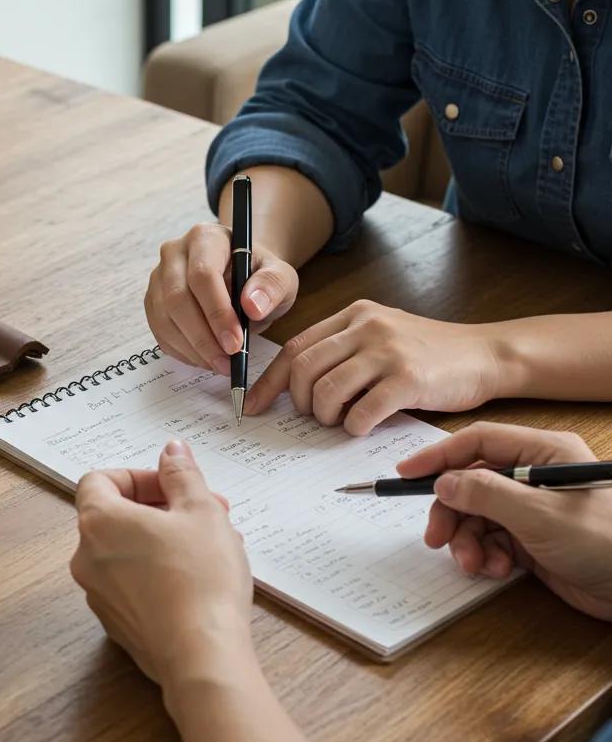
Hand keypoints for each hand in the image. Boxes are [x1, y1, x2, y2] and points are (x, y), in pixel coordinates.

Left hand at [70, 440, 255, 686]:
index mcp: (99, 522)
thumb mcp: (201, 511)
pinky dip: (159, 573)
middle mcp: (86, 558)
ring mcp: (98, 595)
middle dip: (162, 508)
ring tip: (214, 546)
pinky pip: (133, 585)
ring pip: (128, 552)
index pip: (99, 481)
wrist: (200, 656)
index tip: (173, 486)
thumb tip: (171, 451)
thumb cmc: (200, 577)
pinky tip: (201, 581)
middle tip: (207, 511)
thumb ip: (182, 474)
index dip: (137, 477)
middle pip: (116, 517)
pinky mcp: (116, 625)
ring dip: (165, 540)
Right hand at [144, 223, 298, 375]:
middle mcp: (174, 253)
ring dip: (192, 349)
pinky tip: (206, 359)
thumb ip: (272, 285)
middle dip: (203, 337)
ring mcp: (159, 278)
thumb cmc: (260, 276)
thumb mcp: (281, 276)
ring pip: (164, 319)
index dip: (217, 313)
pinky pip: (160, 333)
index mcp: (205, 237)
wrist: (243, 278)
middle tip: (227, 362)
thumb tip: (252, 306)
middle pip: (177, 299)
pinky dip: (183, 352)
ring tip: (220, 364)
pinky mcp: (153, 303)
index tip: (235, 343)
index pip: (202, 275)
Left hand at [246, 300, 501, 434]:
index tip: (253, 406)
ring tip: (342, 421)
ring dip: (326, 416)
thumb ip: (342, 351)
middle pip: (303, 369)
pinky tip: (363, 427)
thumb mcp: (380, 337)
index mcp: (354, 315)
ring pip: (327, 391)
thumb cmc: (428, 355)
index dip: (269, 382)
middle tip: (315, 417)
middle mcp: (367, 326)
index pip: (295, 348)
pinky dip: (354, 427)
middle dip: (298, 402)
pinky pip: (361, 411)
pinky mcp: (409, 378)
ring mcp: (388, 351)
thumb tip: (293, 386)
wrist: (487, 355)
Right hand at [398, 422, 611, 620]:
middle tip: (436, 539)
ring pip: (475, 516)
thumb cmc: (606, 541)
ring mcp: (531, 508)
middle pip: (470, 483)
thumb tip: (442, 483)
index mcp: (543, 452)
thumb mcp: (540, 514)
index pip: (479, 442)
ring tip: (474, 564)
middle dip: (451, 512)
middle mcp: (534, 476)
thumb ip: (486, 494)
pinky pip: (489, 540)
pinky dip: (484, 555)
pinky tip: (496, 570)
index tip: (406, 474)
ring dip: (467, 541)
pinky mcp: (531, 539)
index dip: (440, 456)